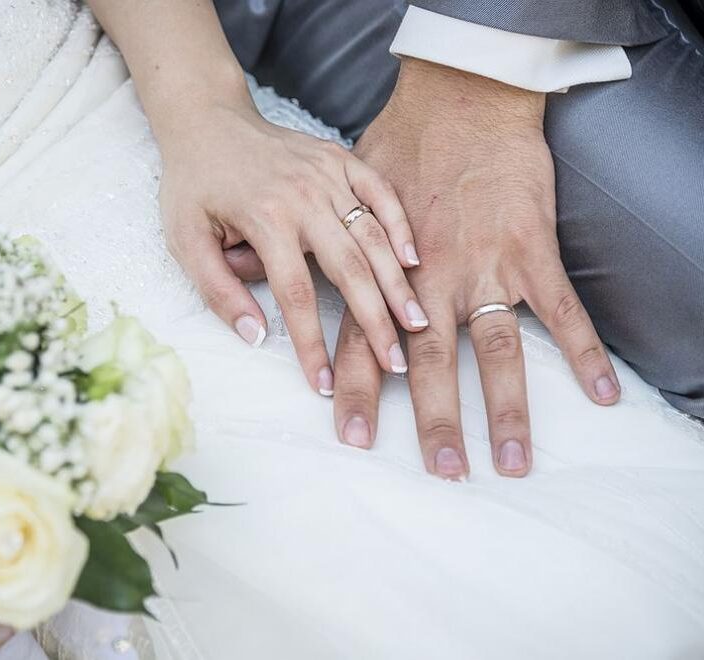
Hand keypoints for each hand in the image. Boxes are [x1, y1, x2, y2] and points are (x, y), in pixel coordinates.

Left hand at [160, 95, 427, 393]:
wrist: (207, 121)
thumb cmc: (193, 185)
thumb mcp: (185, 239)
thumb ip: (217, 289)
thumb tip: (255, 336)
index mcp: (265, 218)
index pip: (296, 295)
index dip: (312, 344)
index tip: (325, 383)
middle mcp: (304, 195)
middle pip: (350, 268)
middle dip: (374, 320)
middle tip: (394, 362)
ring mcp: (327, 173)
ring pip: (372, 235)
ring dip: (397, 282)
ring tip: (416, 322)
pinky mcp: (340, 159)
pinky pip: (380, 192)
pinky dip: (400, 224)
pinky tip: (414, 260)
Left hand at [332, 59, 620, 475]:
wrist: (458, 103)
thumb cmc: (393, 150)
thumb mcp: (335, 201)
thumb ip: (310, 252)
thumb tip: (255, 283)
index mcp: (381, 272)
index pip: (363, 343)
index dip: (356, 392)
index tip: (351, 439)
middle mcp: (431, 280)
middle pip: (430, 363)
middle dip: (434, 421)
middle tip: (442, 472)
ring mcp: (484, 267)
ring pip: (496, 349)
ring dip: (505, 407)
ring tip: (512, 461)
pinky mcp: (529, 250)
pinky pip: (561, 309)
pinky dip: (585, 351)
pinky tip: (603, 393)